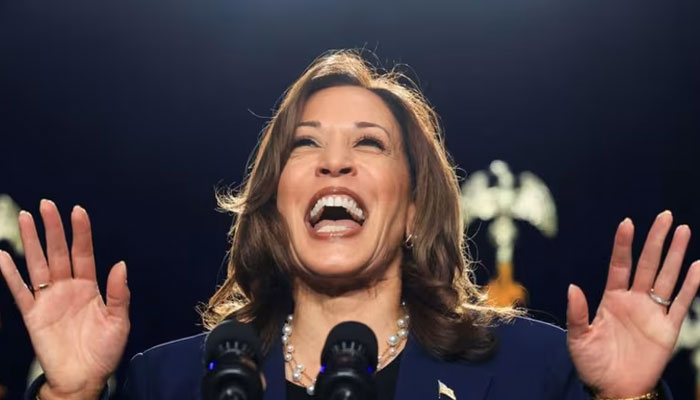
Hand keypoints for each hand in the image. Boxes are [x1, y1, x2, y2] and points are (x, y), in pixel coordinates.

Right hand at [0, 200, 129, 398]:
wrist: (84, 378)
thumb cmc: (104, 350)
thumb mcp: (119, 321)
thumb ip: (119, 293)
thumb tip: (120, 264)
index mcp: (90, 286)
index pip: (83, 253)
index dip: (80, 232)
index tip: (77, 210)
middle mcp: (67, 287)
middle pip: (58, 252)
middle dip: (53, 228)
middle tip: (46, 204)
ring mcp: (48, 299)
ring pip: (37, 264)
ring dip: (32, 241)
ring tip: (25, 217)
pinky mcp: (32, 314)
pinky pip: (19, 291)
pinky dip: (10, 274)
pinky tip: (3, 256)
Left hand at [566, 211, 699, 397]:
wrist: (614, 389)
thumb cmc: (593, 364)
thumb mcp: (578, 338)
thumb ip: (577, 313)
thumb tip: (573, 287)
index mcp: (612, 299)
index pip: (620, 265)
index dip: (624, 244)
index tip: (628, 222)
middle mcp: (634, 300)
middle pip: (647, 264)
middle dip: (656, 240)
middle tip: (665, 216)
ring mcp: (652, 313)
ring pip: (666, 277)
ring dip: (675, 255)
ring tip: (683, 231)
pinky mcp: (668, 329)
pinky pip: (681, 303)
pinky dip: (691, 285)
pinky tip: (698, 266)